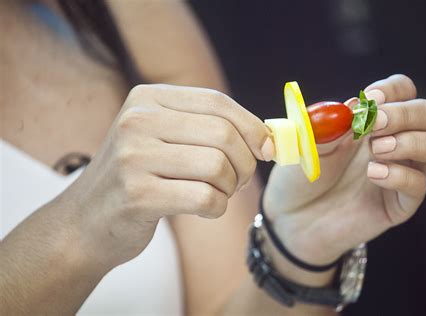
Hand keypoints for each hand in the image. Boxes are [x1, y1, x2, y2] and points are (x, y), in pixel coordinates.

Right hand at [59, 84, 271, 268]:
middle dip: (245, 163)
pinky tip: (206, 209)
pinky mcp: (136, 195)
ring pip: (218, 167)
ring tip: (218, 194)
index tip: (267, 149)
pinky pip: (205, 198)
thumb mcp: (163, 138)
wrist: (85, 221)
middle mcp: (137, 120)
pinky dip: (217, 208)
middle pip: (223, 134)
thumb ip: (208, 129)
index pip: (218, 101)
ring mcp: (133, 157)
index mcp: (147, 98)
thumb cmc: (138, 177)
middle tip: (238, 180)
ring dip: (230, 187)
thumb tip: (269, 138)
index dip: (252, 126)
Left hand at [263, 75, 425, 268]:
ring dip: (413, 141)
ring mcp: (398, 172)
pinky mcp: (398, 204)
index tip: (372, 99)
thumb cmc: (298, 176)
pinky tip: (373, 174)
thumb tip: (355, 103)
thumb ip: (327, 123)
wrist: (290, 218)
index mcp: (368, 122)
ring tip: (377, 150)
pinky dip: (400, 175)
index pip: (402, 91)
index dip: (393, 90)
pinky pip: (420, 185)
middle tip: (375, 126)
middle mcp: (390, 143)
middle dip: (405, 113)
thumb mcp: (305, 143)